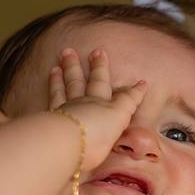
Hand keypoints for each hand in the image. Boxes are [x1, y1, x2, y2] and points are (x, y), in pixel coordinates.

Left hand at [48, 48, 145, 170]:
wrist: (67, 142)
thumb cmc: (96, 140)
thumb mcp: (119, 124)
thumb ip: (128, 109)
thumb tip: (143, 92)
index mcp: (109, 110)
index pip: (126, 98)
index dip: (135, 91)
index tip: (143, 83)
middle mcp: (91, 104)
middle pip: (96, 82)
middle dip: (99, 67)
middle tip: (97, 51)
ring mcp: (71, 106)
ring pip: (72, 83)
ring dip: (72, 68)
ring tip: (67, 53)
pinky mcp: (54, 112)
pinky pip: (55, 93)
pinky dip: (54, 82)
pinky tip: (52, 72)